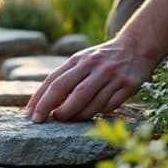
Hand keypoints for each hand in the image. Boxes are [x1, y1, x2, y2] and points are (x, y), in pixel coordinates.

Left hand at [26, 37, 154, 121]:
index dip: (41, 99)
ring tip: (68, 119)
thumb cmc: (101, 59)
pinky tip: (93, 113)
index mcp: (79, 59)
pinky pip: (109, 105)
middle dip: (54, 109)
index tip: (31, 115)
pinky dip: (99, 112)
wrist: (136, 47)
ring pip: (90, 101)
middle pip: (70, 91)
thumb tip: (45, 103)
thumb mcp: (82, 60)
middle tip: (46, 120)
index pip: (54, 80)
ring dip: (76, 115)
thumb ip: (65, 78)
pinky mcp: (128, 85)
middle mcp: (94, 66)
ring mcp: (112, 76)